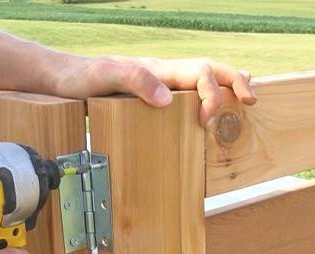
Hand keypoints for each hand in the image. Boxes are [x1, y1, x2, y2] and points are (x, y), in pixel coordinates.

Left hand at [55, 56, 257, 125]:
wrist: (62, 78)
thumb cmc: (78, 79)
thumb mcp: (101, 77)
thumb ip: (133, 80)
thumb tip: (167, 100)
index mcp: (157, 70)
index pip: (198, 74)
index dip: (210, 95)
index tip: (205, 122)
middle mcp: (163, 73)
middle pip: (209, 70)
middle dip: (234, 83)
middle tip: (251, 100)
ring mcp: (160, 83)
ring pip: (203, 77)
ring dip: (227, 84)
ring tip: (248, 96)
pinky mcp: (153, 95)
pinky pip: (188, 91)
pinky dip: (209, 93)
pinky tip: (214, 104)